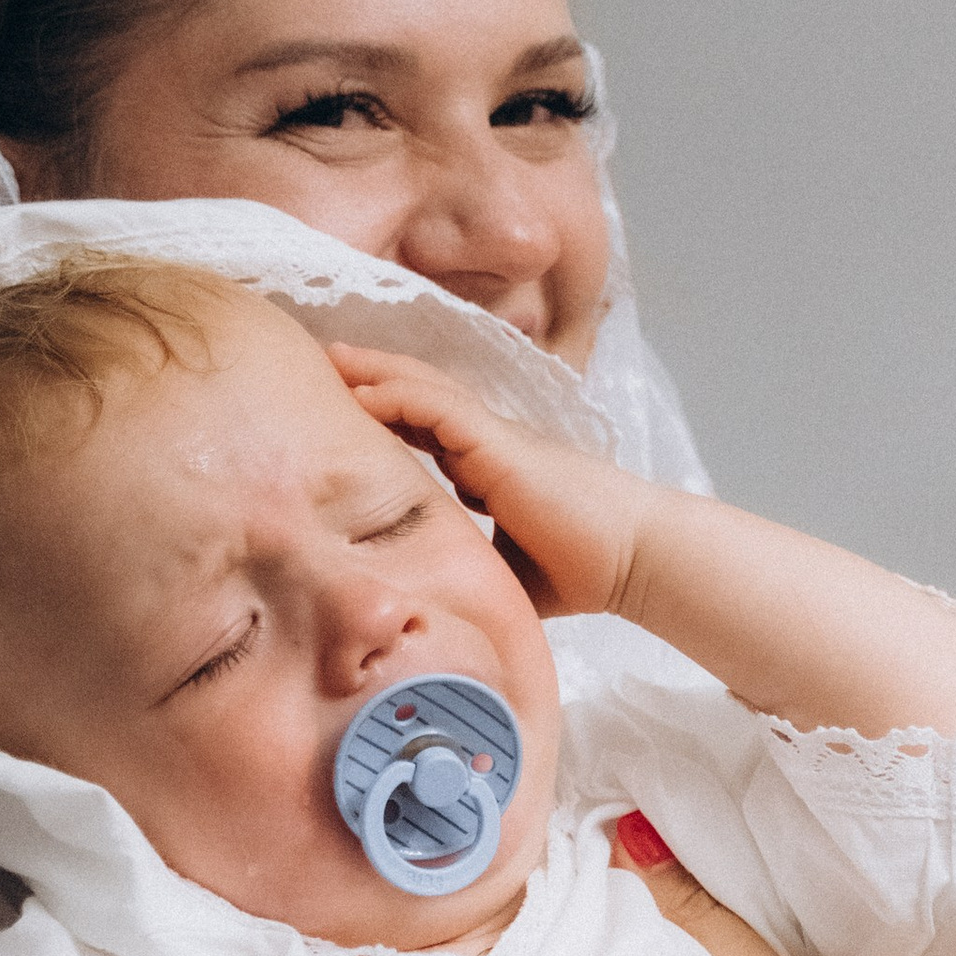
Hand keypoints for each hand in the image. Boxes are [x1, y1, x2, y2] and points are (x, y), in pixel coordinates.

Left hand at [328, 346, 653, 619]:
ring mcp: (493, 439)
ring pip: (423, 388)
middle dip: (370, 378)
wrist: (633, 561)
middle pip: (418, 395)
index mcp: (488, 468)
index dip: (385, 412)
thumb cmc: (583, 572)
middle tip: (321, 364)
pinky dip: (397, 394)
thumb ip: (465, 570)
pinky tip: (361, 391)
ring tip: (329, 359)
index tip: (340, 409)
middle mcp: (487, 444)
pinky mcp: (498, 445)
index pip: (426, 427)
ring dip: (374, 372)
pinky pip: (438, 407)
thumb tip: (425, 597)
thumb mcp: (503, 574)